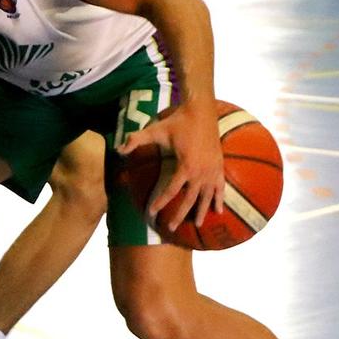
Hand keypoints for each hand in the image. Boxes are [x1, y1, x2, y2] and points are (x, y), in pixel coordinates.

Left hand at [121, 103, 224, 235]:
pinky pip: (221, 188)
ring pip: (207, 197)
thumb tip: (118, 150)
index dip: (160, 202)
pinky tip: (218, 211)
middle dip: (180, 215)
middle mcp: (201, 172)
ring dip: (201, 211)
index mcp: (186, 166)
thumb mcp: (155, 130)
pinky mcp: (219, 166)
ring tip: (196, 225)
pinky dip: (219, 199)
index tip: (151, 213)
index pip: (171, 190)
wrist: (201, 111)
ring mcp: (212, 170)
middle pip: (190, 199)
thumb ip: (135, 140)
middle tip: (170, 228)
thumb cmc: (178, 121)